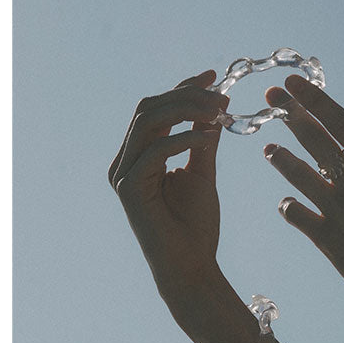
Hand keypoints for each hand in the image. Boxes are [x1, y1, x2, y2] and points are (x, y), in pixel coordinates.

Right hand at [109, 70, 229, 296]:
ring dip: (186, 110)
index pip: (156, 109)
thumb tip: (214, 105)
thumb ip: (203, 139)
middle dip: (186, 95)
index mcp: (138, 155)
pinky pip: (156, 149)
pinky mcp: (128, 189)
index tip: (214, 76)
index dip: (182, 87)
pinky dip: (185, 137)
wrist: (191, 266)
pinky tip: (211, 137)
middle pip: (149, 108)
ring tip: (218, 111)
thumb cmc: (195, 225)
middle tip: (221, 95)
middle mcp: (124, 161)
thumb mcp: (203, 171)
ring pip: (148, 122)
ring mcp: (122, 174)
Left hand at [263, 76, 343, 326]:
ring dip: (281, 158)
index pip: (342, 123)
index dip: (315, 100)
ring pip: (297, 174)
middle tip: (270, 99)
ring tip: (269, 149)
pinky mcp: (327, 240)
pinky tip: (288, 203)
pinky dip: (288, 206)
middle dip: (290, 114)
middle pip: (315, 139)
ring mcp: (339, 212)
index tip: (294, 83)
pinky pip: (296, 214)